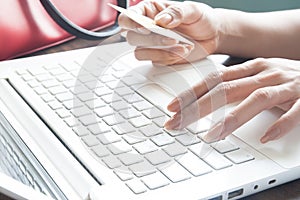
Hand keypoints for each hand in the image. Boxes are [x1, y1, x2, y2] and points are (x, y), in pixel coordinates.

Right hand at [118, 0, 219, 64]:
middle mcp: (147, 28)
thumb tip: (160, 20)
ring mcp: (151, 45)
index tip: (147, 28)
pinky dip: (168, 58)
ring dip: (159, 52)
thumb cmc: (201, 19)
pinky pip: (154, 61)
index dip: (131, 23)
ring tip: (181, 46)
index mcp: (149, 11)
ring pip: (139, 52)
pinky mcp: (158, 57)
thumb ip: (176, 12)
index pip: (128, 17)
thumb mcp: (192, 10)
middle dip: (152, 40)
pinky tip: (182, 51)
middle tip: (172, 38)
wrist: (212, 36)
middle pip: (132, 37)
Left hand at [164, 58, 299, 142]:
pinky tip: (266, 137)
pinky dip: (279, 125)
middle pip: (227, 89)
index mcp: (252, 68)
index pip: (215, 79)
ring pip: (256, 99)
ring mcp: (286, 85)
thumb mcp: (257, 75)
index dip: (193, 92)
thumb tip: (206, 97)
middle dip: (200, 106)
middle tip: (178, 122)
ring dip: (233, 118)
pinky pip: (293, 113)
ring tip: (213, 135)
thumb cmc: (285, 77)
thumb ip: (235, 84)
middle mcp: (266, 73)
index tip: (173, 106)